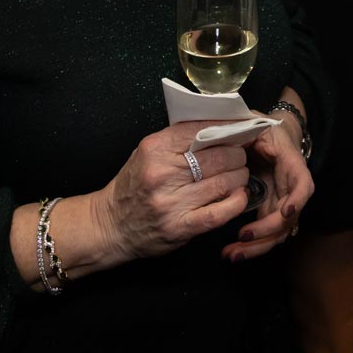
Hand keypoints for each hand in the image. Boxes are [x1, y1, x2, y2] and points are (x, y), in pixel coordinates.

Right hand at [91, 122, 251, 266]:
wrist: (110, 225)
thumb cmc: (133, 186)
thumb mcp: (146, 153)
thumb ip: (177, 140)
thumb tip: (218, 126)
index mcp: (155, 149)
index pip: (201, 130)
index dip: (228, 129)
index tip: (240, 129)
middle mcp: (162, 173)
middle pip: (218, 156)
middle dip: (237, 154)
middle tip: (241, 155)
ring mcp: (171, 202)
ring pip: (223, 182)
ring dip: (240, 177)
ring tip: (240, 175)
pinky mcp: (180, 227)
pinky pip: (218, 213)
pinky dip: (236, 203)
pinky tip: (240, 197)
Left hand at [224, 117, 313, 262]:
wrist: (269, 134)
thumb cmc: (262, 127)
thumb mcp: (254, 121)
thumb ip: (243, 127)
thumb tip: (229, 134)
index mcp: (291, 164)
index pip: (302, 183)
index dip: (297, 198)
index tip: (286, 210)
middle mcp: (290, 187)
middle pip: (289, 217)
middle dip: (267, 232)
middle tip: (242, 238)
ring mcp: (281, 200)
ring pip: (278, 232)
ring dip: (258, 246)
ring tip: (232, 254)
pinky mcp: (269, 209)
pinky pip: (266, 232)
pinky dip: (252, 244)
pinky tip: (233, 251)